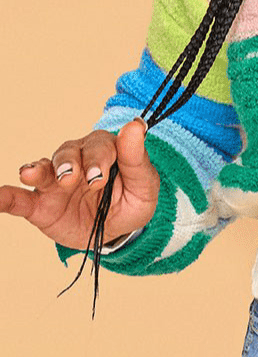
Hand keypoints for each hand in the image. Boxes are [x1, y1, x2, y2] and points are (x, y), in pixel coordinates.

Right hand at [0, 119, 159, 250]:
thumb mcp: (144, 185)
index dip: (98, 158)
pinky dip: (6, 196)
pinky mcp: (40, 204)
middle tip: (74, 180)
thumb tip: (136, 125)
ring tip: (32, 173)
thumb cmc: (131, 200)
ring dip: (41, 170)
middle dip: (70, 164)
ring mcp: (56, 182)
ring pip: (46, 168)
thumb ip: (138, 159)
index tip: (99, 176)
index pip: (100, 146)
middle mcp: (77, 160)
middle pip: (70, 152)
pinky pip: (20, 199)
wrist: (115, 231)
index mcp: (105, 151)